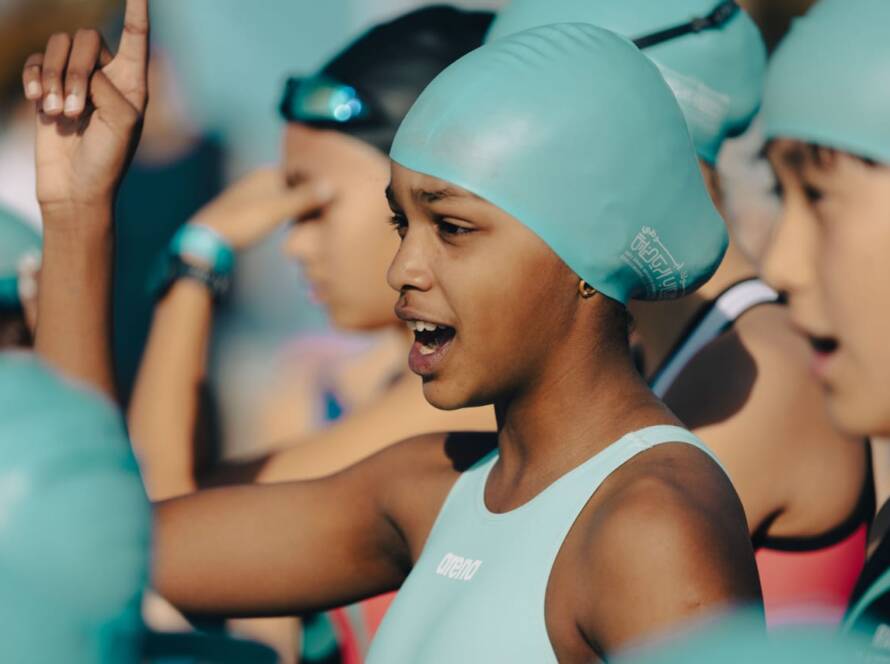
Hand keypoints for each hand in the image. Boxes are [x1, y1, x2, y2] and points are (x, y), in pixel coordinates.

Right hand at [23, 0, 149, 218]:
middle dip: (74, 70)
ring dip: (53, 76)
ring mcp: (75, 81)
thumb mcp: (121, 123)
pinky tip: (39, 102)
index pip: (136, 37)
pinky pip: (36, 61)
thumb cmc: (107, 160)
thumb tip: (82, 68)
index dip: (137, 10)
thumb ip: (106, 86)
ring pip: (57, 45)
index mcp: (133, 83)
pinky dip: (34, 78)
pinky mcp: (48, 88)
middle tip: (73, 110)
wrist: (75, 188)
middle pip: (85, 38)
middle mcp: (106, 76)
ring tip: (57, 113)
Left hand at [188, 167, 333, 249]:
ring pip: (284, 197)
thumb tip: (333, 186)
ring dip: (298, 205)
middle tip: (330, 205)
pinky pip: (275, 208)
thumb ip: (305, 197)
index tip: (335, 190)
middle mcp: (259, 180)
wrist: (208, 240)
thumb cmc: (243, 221)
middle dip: (309, 193)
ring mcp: (253, 195)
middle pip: (293, 184)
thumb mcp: (278, 209)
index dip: (318, 180)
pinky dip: (286, 213)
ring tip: (316, 215)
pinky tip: (293, 223)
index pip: (301, 170)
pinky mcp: (248, 211)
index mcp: (267, 173)